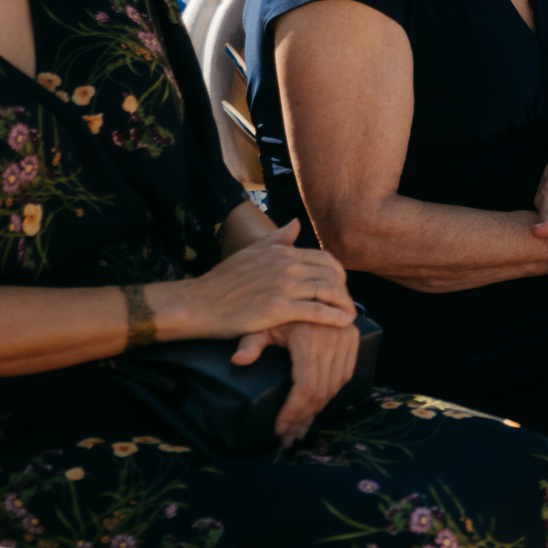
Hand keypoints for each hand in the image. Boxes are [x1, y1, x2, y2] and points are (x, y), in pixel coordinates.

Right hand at [158, 219, 355, 340]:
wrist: (198, 303)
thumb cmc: (221, 282)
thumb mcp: (250, 253)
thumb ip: (276, 240)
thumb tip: (295, 224)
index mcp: (282, 252)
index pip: (324, 258)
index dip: (338, 274)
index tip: (341, 287)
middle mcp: (286, 265)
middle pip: (331, 274)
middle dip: (344, 290)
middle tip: (348, 303)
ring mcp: (283, 286)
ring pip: (328, 292)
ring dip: (344, 304)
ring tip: (350, 316)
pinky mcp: (278, 308)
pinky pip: (316, 312)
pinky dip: (334, 317)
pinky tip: (343, 323)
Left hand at [234, 318, 359, 446]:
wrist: (307, 286)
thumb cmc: (277, 308)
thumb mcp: (261, 322)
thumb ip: (251, 342)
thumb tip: (238, 360)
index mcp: (308, 337)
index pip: (305, 386)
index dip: (293, 411)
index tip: (279, 429)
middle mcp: (331, 338)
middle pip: (320, 392)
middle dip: (303, 417)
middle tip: (289, 436)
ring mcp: (345, 338)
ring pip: (334, 387)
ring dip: (318, 410)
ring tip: (300, 427)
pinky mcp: (353, 339)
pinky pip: (345, 375)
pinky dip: (331, 394)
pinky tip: (316, 407)